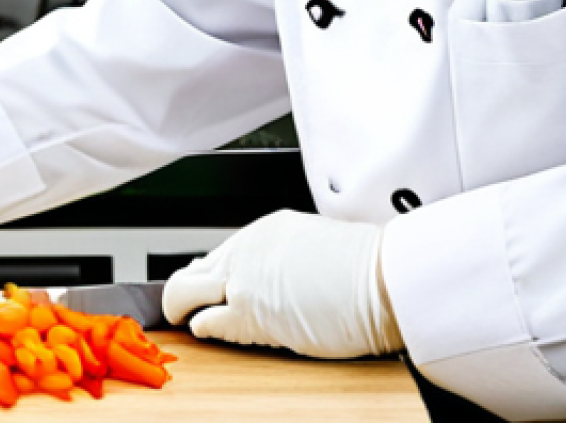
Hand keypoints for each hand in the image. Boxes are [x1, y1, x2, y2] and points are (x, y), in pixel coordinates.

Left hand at [163, 209, 402, 358]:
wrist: (383, 278)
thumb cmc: (364, 271)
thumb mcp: (313, 250)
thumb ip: (283, 263)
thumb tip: (270, 282)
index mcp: (265, 232)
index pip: (217, 256)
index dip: (206, 280)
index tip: (201, 293)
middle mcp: (247, 249)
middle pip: (192, 271)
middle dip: (183, 294)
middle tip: (183, 312)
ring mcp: (245, 279)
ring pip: (184, 292)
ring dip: (183, 310)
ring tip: (188, 323)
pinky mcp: (249, 311)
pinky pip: (208, 322)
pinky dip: (204, 329)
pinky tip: (210, 332)